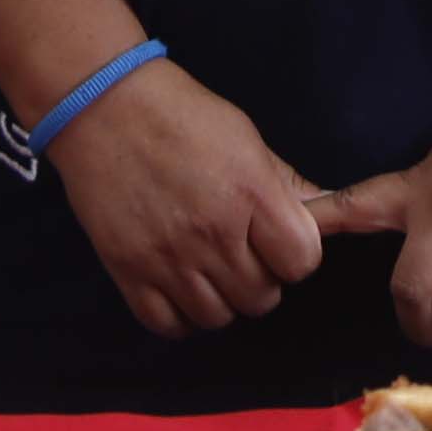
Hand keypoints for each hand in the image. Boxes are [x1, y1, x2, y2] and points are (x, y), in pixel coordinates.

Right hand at [45, 62, 329, 337]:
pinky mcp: (128, 271)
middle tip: (240, 251)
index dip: (295, 255)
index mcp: (252, 192)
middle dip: (259, 277)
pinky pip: (168, 325)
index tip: (279, 241)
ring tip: (208, 267)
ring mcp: (169, 256)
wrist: (103, 105)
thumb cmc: (181, 113)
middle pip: (261, 297)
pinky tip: (179, 285)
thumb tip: (328, 214)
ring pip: (218, 317)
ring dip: (221, 298)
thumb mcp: (246, 138)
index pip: (301, 261)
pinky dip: (180, 315)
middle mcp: (214, 231)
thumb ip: (285, 185)